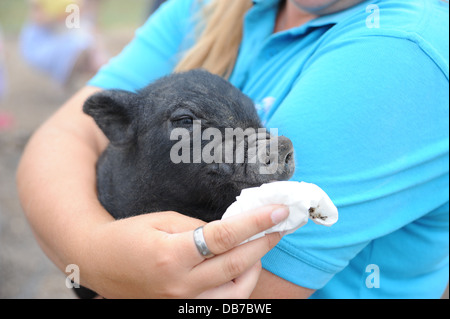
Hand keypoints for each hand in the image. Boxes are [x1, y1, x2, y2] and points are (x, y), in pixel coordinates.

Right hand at [81, 205, 288, 298]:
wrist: (100, 263)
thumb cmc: (129, 235)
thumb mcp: (163, 220)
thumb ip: (199, 227)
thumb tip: (231, 231)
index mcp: (171, 255)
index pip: (224, 237)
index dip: (255, 222)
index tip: (278, 211)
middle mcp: (180, 285)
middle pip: (235, 266)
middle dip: (263, 243)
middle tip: (279, 226)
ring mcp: (181, 303)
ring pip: (235, 293)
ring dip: (254, 269)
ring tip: (259, 248)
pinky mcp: (182, 310)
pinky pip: (221, 304)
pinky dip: (238, 287)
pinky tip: (241, 269)